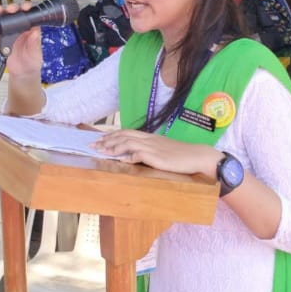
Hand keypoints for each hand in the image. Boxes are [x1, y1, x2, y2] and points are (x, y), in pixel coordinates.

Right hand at [0, 3, 43, 78]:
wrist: (22, 74)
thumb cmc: (32, 63)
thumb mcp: (36, 54)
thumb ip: (34, 44)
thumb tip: (35, 33)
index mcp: (32, 30)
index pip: (30, 16)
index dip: (27, 9)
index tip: (25, 7)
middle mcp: (21, 30)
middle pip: (16, 14)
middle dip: (13, 8)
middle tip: (11, 9)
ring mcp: (11, 34)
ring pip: (6, 20)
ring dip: (2, 14)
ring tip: (0, 10)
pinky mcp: (2, 39)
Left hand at [94, 130, 220, 176]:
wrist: (197, 156)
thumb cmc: (180, 154)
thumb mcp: (162, 149)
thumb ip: (148, 149)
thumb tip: (133, 154)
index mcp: (149, 137)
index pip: (126, 132)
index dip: (112, 135)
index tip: (99, 139)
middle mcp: (148, 140)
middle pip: (123, 135)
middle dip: (107, 140)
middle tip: (93, 145)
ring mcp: (152, 148)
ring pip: (128, 143)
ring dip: (113, 147)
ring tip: (102, 152)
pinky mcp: (157, 158)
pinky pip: (139, 154)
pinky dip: (128, 156)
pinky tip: (120, 160)